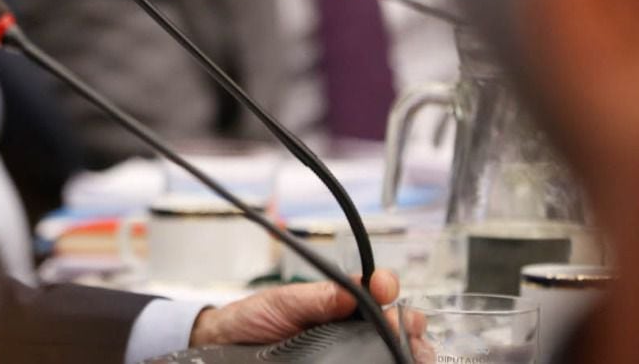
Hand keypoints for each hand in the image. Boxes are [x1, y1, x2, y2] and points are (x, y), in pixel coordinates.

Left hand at [189, 270, 399, 346]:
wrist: (227, 346)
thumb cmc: (253, 320)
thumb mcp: (283, 302)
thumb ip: (316, 298)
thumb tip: (350, 292)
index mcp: (337, 301)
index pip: (373, 292)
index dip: (386, 287)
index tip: (386, 287)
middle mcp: (348, 326)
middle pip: (392, 324)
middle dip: (406, 322)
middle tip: (404, 327)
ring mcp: (348, 351)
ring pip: (389, 350)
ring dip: (406, 348)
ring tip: (411, 352)